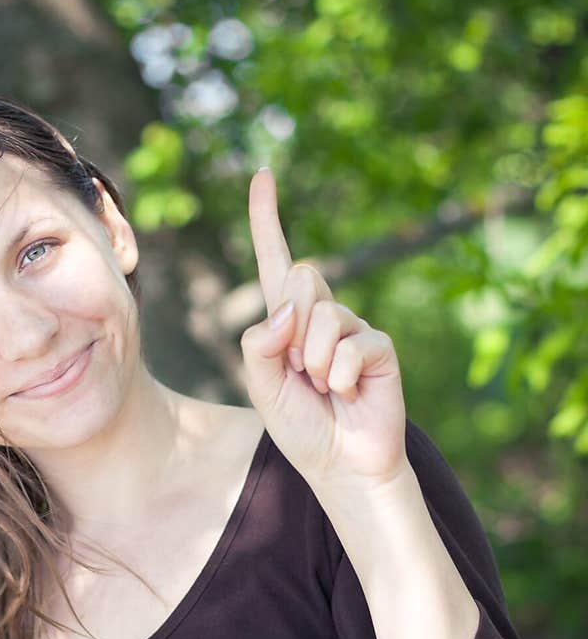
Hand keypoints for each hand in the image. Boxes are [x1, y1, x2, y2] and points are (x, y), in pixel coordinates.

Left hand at [241, 167, 407, 493]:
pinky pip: (353, 343)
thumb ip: (259, 342)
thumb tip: (290, 306)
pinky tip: (347, 394)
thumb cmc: (299, 428)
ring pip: (324, 312)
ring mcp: (353, 329)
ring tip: (323, 388)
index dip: (265, 220)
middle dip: (293, 325)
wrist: (340, 464)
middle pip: (301, 275)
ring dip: (314, 359)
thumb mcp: (261, 386)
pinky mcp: (379, 347)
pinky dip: (340, 374)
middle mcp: (320, 317)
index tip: (261, 174)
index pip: (274, 262)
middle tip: (300, 370)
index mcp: (286, 322)